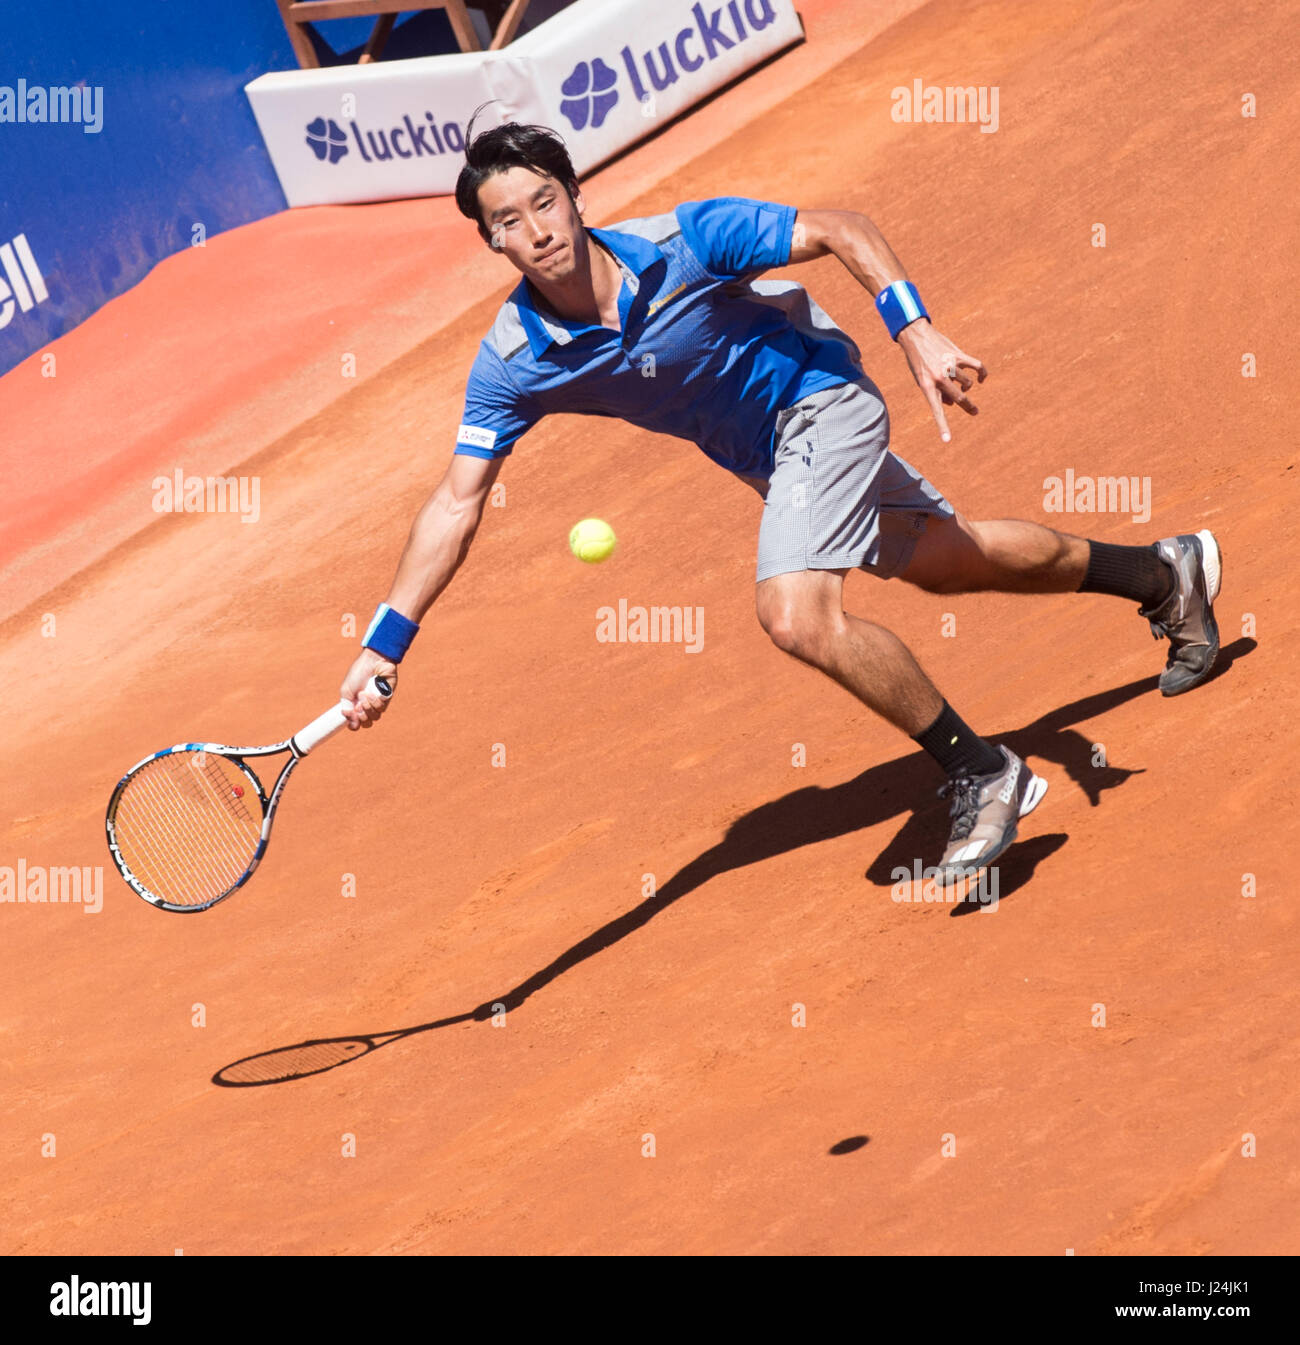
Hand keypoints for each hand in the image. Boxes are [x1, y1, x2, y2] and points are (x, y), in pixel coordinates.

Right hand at [339, 649, 397, 730]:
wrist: (373, 661)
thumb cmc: (358, 674)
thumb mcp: (346, 690)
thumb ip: (346, 706)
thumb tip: (349, 719)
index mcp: (356, 704)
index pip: (357, 723)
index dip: (354, 726)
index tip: (352, 722)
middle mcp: (367, 705)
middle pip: (367, 723)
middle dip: (361, 716)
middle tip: (358, 704)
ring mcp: (378, 702)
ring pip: (375, 717)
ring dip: (367, 707)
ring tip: (364, 694)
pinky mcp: (387, 698)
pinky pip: (382, 708)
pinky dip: (375, 701)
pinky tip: (372, 692)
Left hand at [896, 320, 985, 441]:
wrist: (915, 336)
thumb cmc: (917, 361)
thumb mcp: (921, 380)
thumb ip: (936, 393)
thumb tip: (952, 403)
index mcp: (927, 387)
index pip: (937, 411)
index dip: (942, 426)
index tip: (947, 440)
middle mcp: (939, 378)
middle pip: (960, 398)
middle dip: (968, 407)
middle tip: (974, 412)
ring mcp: (950, 366)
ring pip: (968, 383)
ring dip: (966, 385)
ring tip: (960, 382)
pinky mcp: (958, 355)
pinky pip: (977, 367)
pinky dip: (982, 373)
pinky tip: (982, 378)